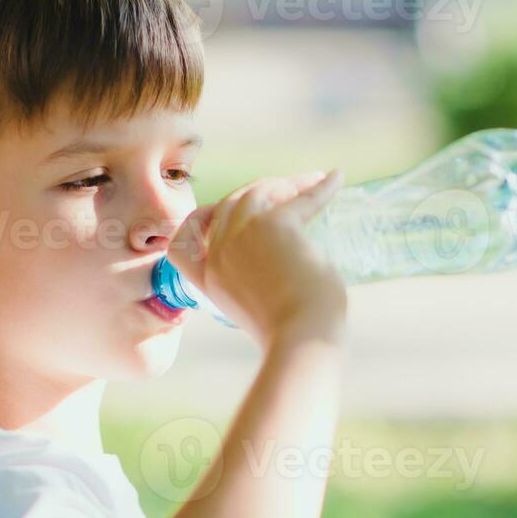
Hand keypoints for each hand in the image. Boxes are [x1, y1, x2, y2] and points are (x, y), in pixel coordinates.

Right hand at [167, 169, 346, 348]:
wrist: (302, 339)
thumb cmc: (292, 333)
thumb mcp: (258, 310)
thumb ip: (256, 283)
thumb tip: (288, 260)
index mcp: (210, 280)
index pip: (182, 243)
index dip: (198, 223)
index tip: (217, 212)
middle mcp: (219, 255)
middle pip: (228, 206)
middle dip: (257, 194)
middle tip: (290, 192)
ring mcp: (242, 237)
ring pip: (258, 192)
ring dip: (285, 185)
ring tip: (313, 183)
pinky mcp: (275, 225)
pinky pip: (300, 199)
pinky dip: (320, 188)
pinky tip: (334, 178)